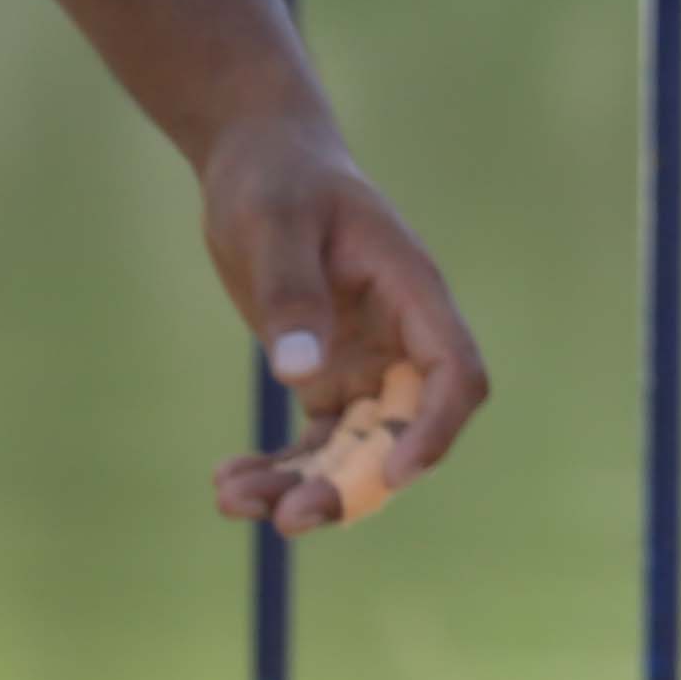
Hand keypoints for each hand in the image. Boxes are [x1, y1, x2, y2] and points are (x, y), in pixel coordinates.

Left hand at [196, 110, 488, 536]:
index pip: (454, 372)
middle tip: (287, 518)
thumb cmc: (278, 180)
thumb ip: (292, 295)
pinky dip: (278, 467)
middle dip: (352, 483)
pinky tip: (227, 479)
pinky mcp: (324, 371)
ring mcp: (364, 359)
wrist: (259, 161)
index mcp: (412, 294)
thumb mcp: (276, 226)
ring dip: (305, 485)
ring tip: (231, 499)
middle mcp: (399, 337)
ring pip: (354, 448)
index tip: (391, 473)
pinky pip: (314, 440)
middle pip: (401, 429)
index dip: (435, 428)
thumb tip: (300, 376)